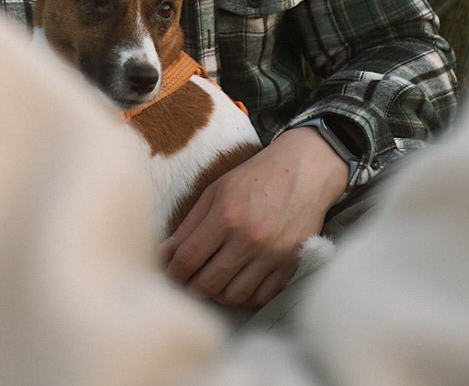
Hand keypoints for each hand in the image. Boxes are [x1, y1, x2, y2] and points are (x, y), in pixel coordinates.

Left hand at [159, 126, 347, 308]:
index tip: (169, 276)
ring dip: (217, 296)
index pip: (188, 259)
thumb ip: (189, 225)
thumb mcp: (216, 190)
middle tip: (185, 285)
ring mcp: (272, 255)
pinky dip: (245, 298)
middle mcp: (249, 239)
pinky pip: (261, 297)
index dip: (173, 273)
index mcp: (226, 216)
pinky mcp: (290, 264)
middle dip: (190, 289)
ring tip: (210, 284)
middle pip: (208, 283)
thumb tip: (163, 252)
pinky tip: (236, 285)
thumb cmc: (256, 177)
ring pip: (234, 296)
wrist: (305, 170)